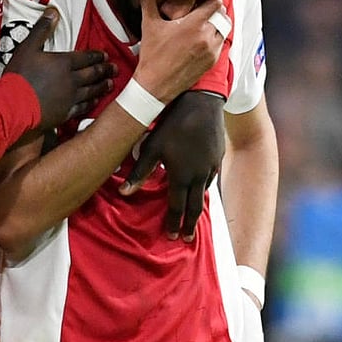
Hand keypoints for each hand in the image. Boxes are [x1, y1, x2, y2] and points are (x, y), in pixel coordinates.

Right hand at [4, 9, 115, 130]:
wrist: (14, 106)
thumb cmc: (19, 76)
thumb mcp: (27, 47)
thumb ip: (42, 29)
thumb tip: (53, 11)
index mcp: (64, 62)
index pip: (86, 57)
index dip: (97, 56)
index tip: (105, 55)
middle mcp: (72, 80)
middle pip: (93, 73)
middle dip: (105, 70)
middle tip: (114, 69)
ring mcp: (71, 98)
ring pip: (92, 90)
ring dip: (102, 86)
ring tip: (110, 84)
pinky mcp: (66, 113)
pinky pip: (83, 107)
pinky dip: (92, 103)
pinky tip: (96, 101)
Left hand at [120, 91, 225, 240]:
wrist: (202, 103)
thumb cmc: (171, 124)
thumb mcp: (151, 147)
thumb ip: (139, 172)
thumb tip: (124, 193)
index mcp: (182, 176)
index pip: (177, 206)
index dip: (174, 222)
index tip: (172, 236)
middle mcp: (199, 176)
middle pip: (194, 206)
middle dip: (190, 224)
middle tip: (188, 239)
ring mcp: (211, 166)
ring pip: (204, 192)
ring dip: (198, 206)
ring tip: (194, 216)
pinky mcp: (218, 156)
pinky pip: (211, 177)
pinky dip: (204, 188)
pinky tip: (201, 188)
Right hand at [129, 0, 226, 102]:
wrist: (155, 85)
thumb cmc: (152, 55)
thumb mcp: (149, 25)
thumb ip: (147, 0)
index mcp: (193, 24)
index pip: (215, 2)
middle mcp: (206, 36)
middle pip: (222, 14)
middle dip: (215, 11)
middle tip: (204, 10)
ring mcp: (211, 50)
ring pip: (225, 29)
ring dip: (217, 25)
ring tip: (204, 24)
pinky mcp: (212, 62)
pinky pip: (221, 44)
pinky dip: (215, 39)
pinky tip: (203, 39)